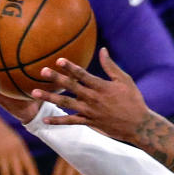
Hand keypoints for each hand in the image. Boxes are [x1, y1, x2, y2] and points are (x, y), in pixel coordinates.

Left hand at [32, 48, 148, 142]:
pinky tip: (45, 120)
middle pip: (71, 87)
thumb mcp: (125, 80)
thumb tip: (103, 50)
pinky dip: (58, 121)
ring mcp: (90, 111)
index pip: (83, 75)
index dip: (70, 67)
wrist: (139, 125)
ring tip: (34, 92)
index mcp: (102, 86)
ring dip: (49, 97)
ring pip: (66, 104)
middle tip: (42, 71)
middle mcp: (93, 98)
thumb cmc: (133, 100)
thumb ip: (111, 66)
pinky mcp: (90, 122)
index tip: (58, 60)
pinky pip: (71, 122)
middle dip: (56, 78)